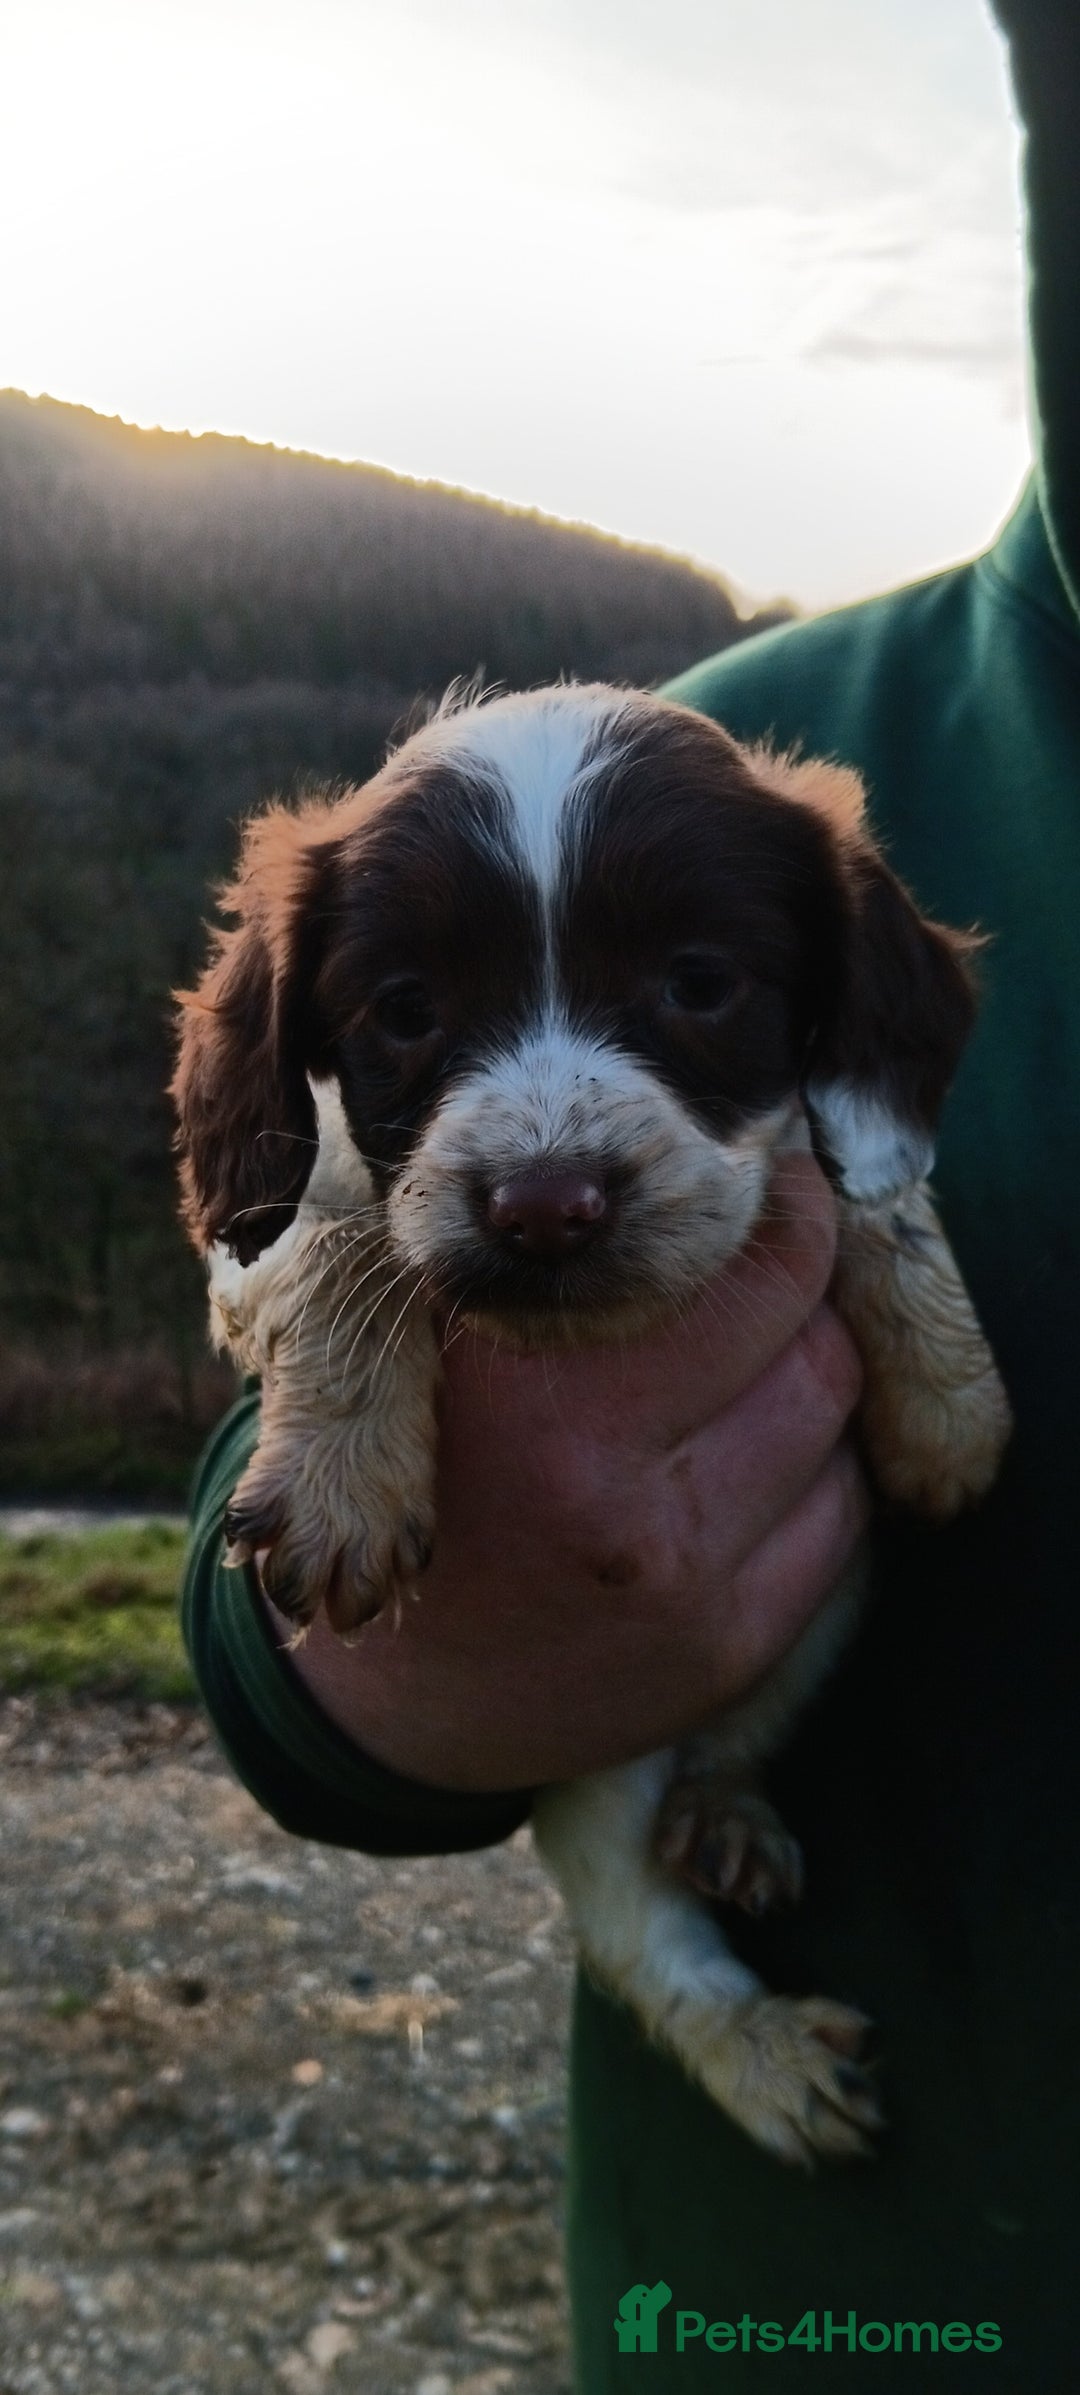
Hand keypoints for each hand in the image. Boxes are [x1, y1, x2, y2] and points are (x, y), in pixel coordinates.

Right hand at [266, 1153, 868, 1789]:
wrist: (397, 1695)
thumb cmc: (417, 1474)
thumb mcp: (420, 1341)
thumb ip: (528, 1251)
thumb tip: (687, 1158)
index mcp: (520, 1392)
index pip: (723, 1258)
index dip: (770, 1202)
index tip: (764, 1177)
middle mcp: (604, 1490)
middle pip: (805, 1330)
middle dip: (800, 1283)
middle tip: (766, 1261)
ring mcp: (678, 1581)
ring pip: (832, 1413)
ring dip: (809, 1371)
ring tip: (743, 1366)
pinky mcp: (729, 1651)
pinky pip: (840, 1517)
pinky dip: (815, 1472)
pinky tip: (745, 1464)